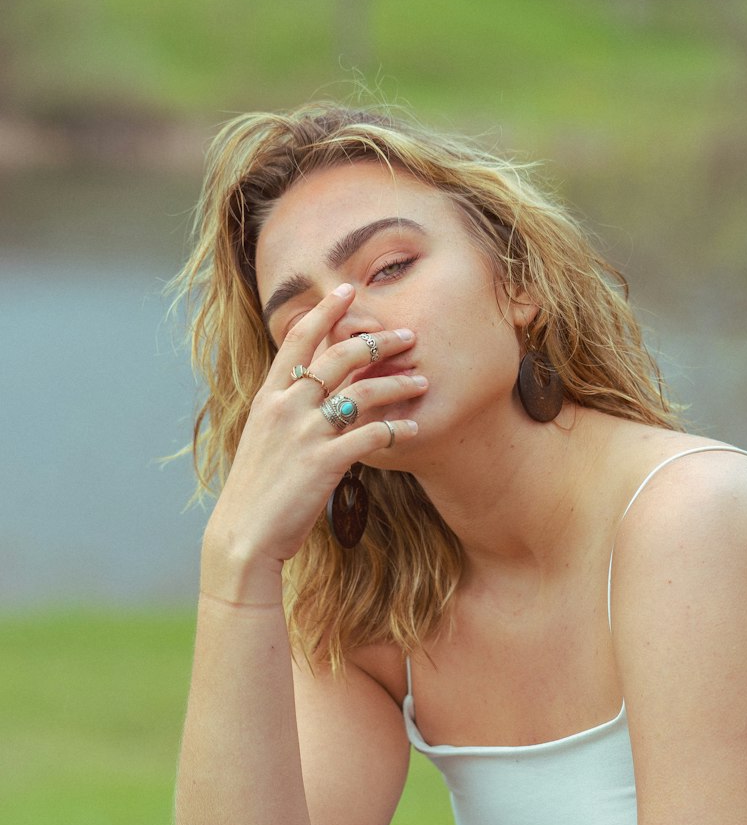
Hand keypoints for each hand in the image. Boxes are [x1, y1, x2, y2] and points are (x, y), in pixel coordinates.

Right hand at [204, 284, 425, 585]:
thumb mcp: (265, 440)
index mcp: (269, 397)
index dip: (324, 310)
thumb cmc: (258, 491)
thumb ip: (287, 412)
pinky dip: (397, 429)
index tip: (348, 289)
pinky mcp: (325, 463)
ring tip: (423, 381)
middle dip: (378, 340)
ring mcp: (305, 434)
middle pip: (338, 356)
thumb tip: (313, 392)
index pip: (297, 338)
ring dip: (397, 383)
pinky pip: (371, 436)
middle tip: (408, 336)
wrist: (244, 534)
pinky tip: (414, 429)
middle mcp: (286, 407)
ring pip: (361, 392)